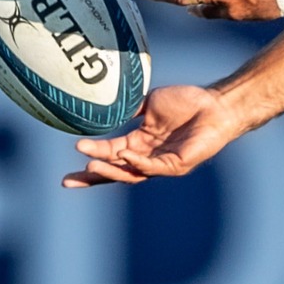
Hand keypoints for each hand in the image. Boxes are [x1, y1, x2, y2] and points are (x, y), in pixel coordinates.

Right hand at [62, 84, 243, 187]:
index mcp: (140, 143)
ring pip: (132, 173)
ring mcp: (163, 163)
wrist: (216, 103)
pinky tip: (125, 154)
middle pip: (115, 171)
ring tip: (89, 165)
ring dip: (110, 170)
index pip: (110, 155)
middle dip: (92, 176)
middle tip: (68, 180)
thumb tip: (105, 106)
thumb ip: (130, 109)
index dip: (91, 157)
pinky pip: (154, 167)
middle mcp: (148, 157)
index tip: (69, 160)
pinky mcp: (178, 164)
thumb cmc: (188, 102)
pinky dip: (138, 162)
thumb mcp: (150, 103)